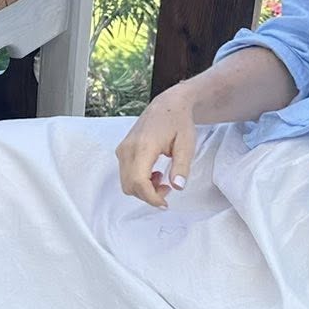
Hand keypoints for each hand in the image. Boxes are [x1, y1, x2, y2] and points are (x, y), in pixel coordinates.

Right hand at [114, 87, 196, 208]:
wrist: (167, 105)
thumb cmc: (178, 122)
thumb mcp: (186, 145)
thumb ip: (182, 167)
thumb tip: (177, 187)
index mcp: (144, 146)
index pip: (139, 182)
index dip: (151, 197)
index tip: (165, 203)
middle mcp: (128, 148)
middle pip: (129, 185)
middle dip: (148, 195)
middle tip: (168, 188)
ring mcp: (122, 149)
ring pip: (126, 182)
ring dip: (143, 188)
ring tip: (162, 178)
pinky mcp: (122, 150)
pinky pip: (125, 174)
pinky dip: (138, 181)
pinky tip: (154, 173)